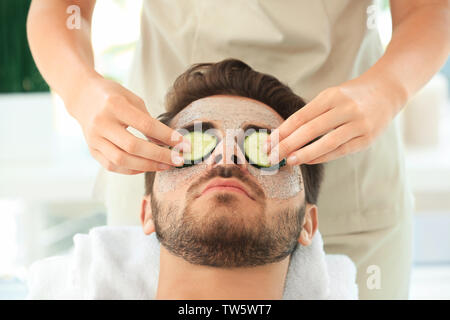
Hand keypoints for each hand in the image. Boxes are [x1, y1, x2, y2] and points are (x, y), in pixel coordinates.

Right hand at [66, 74, 190, 174]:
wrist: (83, 97)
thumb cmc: (114, 97)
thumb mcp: (134, 101)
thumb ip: (150, 122)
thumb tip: (169, 144)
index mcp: (114, 105)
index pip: (145, 125)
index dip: (166, 136)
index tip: (183, 143)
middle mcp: (101, 123)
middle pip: (133, 146)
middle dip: (160, 156)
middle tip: (178, 160)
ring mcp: (94, 138)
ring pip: (122, 160)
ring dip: (147, 166)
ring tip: (166, 166)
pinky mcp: (91, 150)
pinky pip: (113, 166)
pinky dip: (133, 170)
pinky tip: (147, 167)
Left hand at [264, 76, 402, 164]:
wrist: (388, 91)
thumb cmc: (351, 96)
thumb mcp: (331, 96)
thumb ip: (312, 114)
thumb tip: (284, 136)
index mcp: (331, 95)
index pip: (301, 116)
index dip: (282, 131)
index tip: (267, 143)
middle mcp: (345, 108)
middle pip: (310, 130)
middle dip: (288, 144)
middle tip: (271, 156)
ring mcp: (358, 123)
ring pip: (326, 142)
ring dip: (304, 153)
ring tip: (288, 161)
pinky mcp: (367, 138)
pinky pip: (341, 150)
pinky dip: (322, 157)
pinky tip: (307, 160)